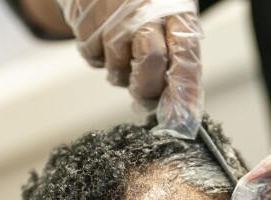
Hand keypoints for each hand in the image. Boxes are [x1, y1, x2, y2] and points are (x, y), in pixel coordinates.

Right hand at [57, 0, 202, 137]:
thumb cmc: (144, 4)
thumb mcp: (169, 18)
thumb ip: (178, 56)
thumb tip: (182, 105)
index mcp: (175, 9)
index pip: (185, 53)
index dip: (184, 89)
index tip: (182, 117)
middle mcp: (144, 8)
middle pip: (151, 60)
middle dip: (148, 89)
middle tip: (145, 97)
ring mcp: (113, 14)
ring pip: (119, 67)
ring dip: (122, 75)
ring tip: (123, 54)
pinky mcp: (86, 21)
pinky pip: (94, 59)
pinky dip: (100, 60)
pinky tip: (104, 41)